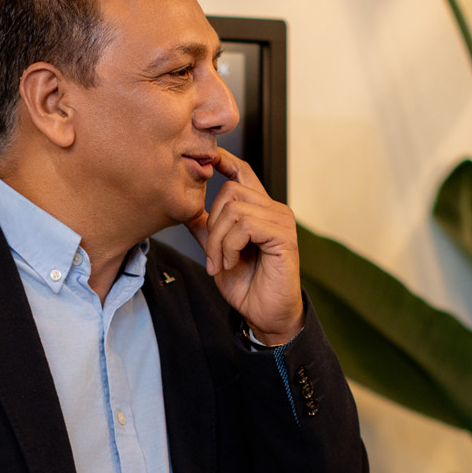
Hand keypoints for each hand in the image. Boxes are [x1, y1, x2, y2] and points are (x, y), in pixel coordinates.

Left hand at [186, 149, 302, 342]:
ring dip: (218, 240)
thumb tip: (188, 210)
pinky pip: (245, 225)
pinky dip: (230, 246)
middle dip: (212, 224)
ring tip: (222, 263)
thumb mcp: (218, 253)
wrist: (266, 315)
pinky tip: (232, 262)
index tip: (208, 157)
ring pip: (234, 208)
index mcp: (259, 211)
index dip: (225, 160)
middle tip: (213, 257)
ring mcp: (281, 221)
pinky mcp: (284, 236)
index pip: (243, 172)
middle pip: (230, 190)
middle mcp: (274, 210)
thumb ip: (207, 230)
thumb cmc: (248, 286)